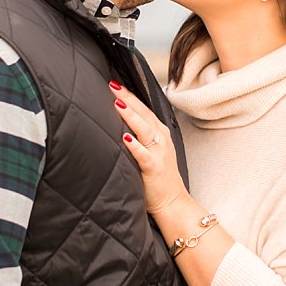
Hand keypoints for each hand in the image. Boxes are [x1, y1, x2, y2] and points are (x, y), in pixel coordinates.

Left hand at [111, 82, 187, 213]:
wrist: (173, 202)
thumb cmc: (157, 177)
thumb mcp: (150, 150)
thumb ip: (138, 135)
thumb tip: (116, 122)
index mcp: (159, 133)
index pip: (143, 109)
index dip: (130, 95)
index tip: (115, 83)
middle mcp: (161, 139)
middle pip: (144, 114)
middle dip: (128, 98)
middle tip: (113, 85)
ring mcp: (159, 153)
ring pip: (145, 130)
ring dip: (131, 116)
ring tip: (118, 104)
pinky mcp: (154, 168)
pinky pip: (144, 155)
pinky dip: (135, 146)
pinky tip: (125, 137)